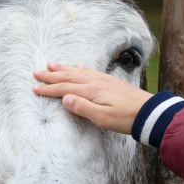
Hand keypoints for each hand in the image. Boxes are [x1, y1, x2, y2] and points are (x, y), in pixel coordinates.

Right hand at [32, 63, 151, 135]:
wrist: (148, 112)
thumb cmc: (125, 118)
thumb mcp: (102, 118)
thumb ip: (82, 107)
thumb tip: (64, 98)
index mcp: (91, 91)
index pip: (64, 88)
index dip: (48, 89)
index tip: (34, 88)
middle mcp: (95, 82)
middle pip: (68, 76)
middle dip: (51, 75)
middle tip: (36, 72)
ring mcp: (103, 80)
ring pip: (77, 71)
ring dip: (63, 68)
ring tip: (51, 64)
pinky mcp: (110, 81)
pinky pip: (89, 71)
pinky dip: (80, 68)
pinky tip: (77, 66)